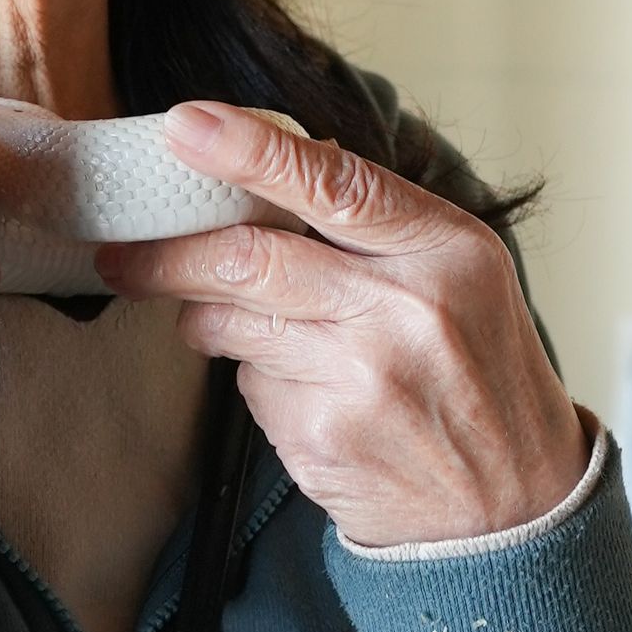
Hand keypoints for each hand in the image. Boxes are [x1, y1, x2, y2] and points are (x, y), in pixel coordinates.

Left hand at [95, 106, 588, 546]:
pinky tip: (303, 395)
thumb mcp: (459, 277)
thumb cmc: (475, 372)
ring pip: (232, 323)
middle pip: (249, 259)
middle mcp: (407, 310)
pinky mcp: (323, 438)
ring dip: (206, 319)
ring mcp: (362, 379)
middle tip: (119, 253)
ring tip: (223, 325)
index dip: (249, 151)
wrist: (512, 506)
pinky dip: (255, 381)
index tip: (183, 125)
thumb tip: (260, 166)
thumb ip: (372, 225)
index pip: (333, 184)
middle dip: (168, 254)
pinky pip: (250, 388)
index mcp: (447, 251)